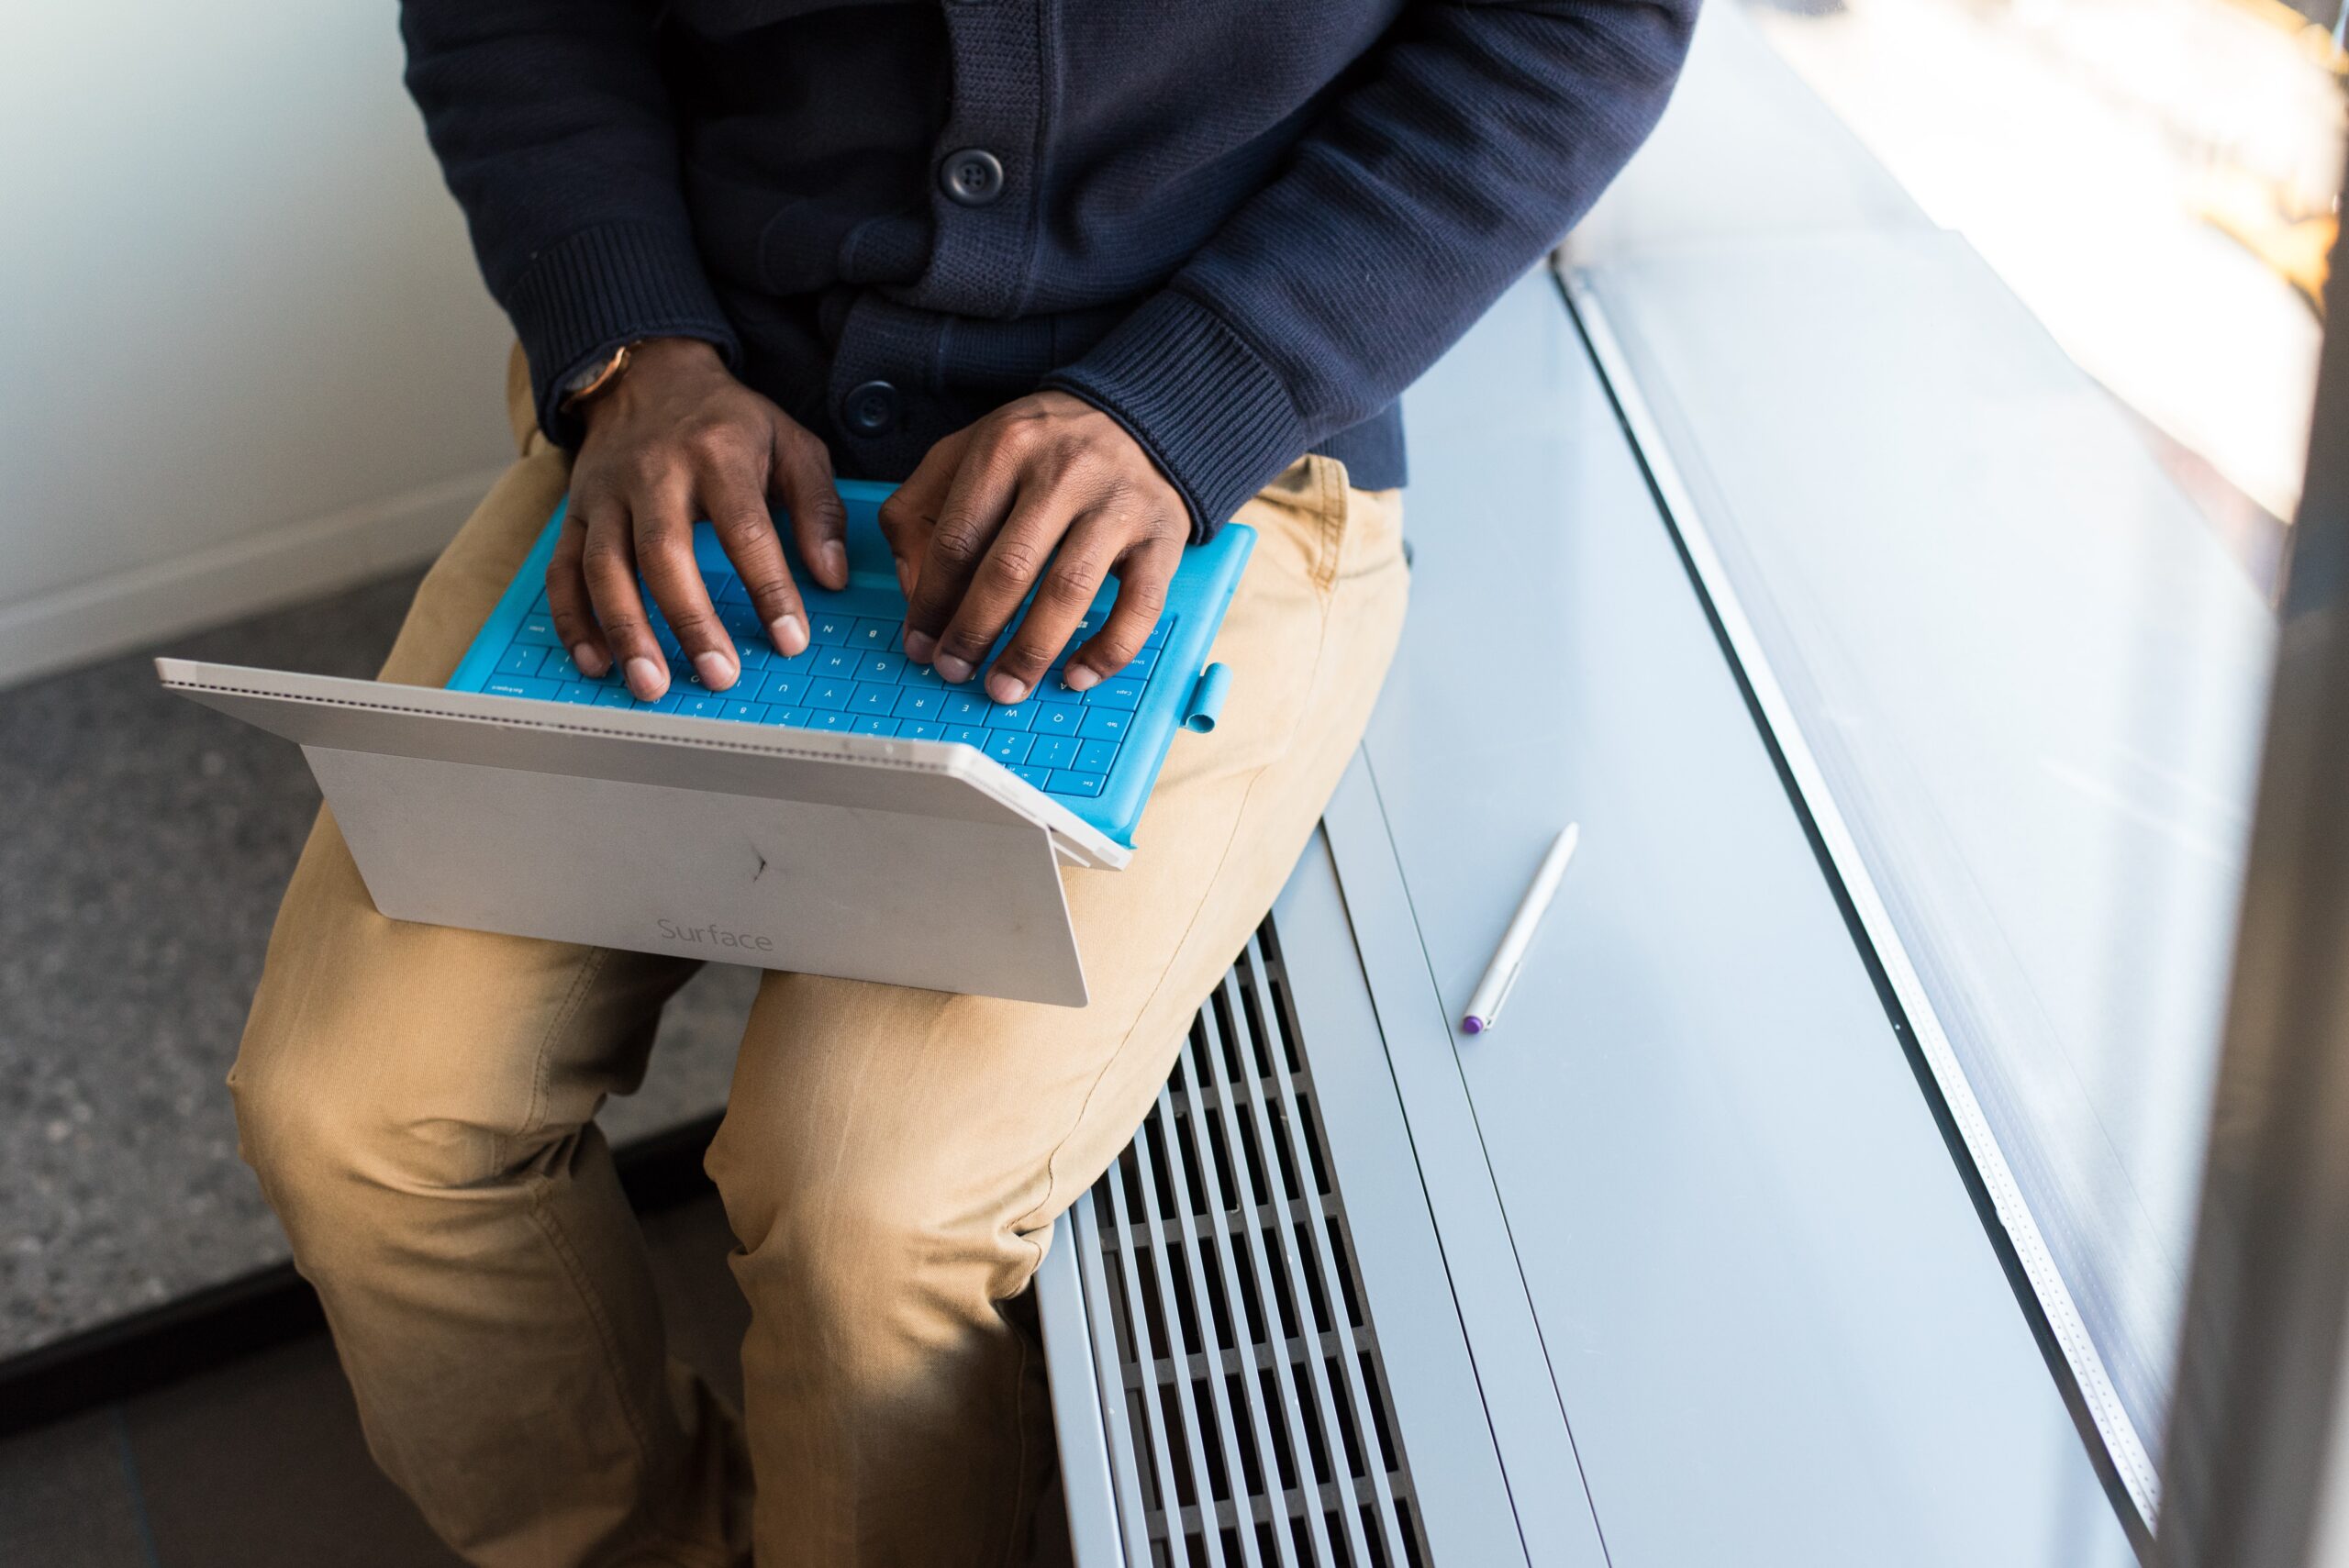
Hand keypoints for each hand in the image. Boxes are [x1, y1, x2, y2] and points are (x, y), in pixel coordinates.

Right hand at [549, 338, 848, 700]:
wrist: (650, 373)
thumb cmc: (728, 421)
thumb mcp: (790, 442)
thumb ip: (818, 507)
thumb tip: (831, 576)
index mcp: (716, 455)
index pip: (744, 529)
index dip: (769, 589)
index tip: (790, 640)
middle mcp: (654, 474)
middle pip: (664, 554)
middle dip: (690, 622)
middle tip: (719, 676)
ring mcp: (606, 494)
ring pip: (604, 568)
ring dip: (626, 632)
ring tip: (651, 685)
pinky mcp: (575, 512)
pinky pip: (563, 570)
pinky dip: (573, 621)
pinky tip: (595, 663)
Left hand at [876, 391, 1188, 702]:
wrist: (1136, 415)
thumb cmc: (1039, 449)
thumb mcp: (965, 452)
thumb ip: (921, 511)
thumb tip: (915, 590)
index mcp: (1005, 449)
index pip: (957, 539)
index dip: (931, 602)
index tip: (919, 644)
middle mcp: (1064, 473)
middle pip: (1009, 569)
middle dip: (974, 632)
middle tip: (955, 671)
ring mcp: (1117, 505)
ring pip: (1069, 591)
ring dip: (1031, 651)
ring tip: (1005, 688)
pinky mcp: (1162, 535)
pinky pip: (1141, 605)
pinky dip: (1109, 649)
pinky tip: (1077, 675)